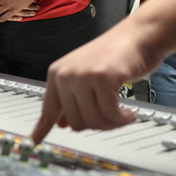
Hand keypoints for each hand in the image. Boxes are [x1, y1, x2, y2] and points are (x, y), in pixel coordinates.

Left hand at [30, 24, 161, 143]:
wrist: (140, 34)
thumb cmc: (118, 53)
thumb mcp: (87, 75)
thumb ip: (72, 98)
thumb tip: (60, 124)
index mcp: (58, 73)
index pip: (48, 109)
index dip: (41, 130)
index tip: (34, 142)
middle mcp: (66, 74)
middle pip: (75, 123)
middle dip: (98, 124)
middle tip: (113, 116)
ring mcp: (83, 75)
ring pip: (93, 121)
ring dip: (113, 123)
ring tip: (123, 114)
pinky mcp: (103, 78)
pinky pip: (111, 114)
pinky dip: (123, 119)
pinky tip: (130, 114)